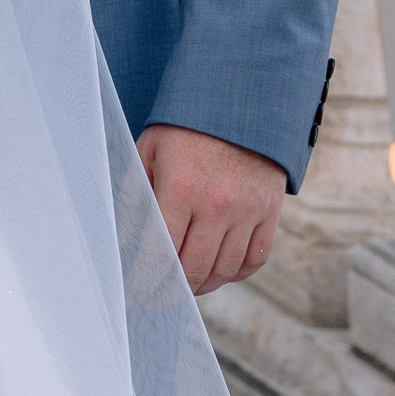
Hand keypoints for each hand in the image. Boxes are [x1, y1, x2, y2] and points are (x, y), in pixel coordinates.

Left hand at [136, 125, 286, 295]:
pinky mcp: (270, 210)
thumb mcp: (150, 151)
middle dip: (172, 290)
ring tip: (186, 285)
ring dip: (202, 285)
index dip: (145, 279)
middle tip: (159, 295)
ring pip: (224, 270)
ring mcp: (248, 209)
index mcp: (181, 187)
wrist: (243, 101)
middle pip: (193, 269)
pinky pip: (254, 259)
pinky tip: (219, 271)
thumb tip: (124, 240)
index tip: (136, 290)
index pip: (160, 251)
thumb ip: (135, 195)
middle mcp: (217, 203)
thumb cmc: (187, 128)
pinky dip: (235, 273)